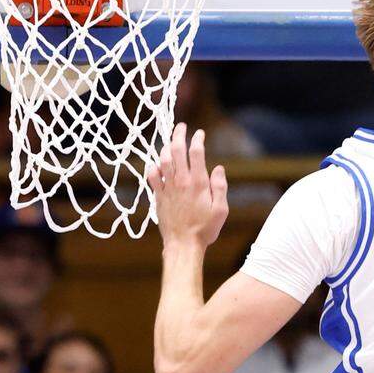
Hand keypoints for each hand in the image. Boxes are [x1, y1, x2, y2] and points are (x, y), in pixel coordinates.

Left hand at [147, 123, 228, 249]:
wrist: (182, 245)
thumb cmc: (205, 229)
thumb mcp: (221, 209)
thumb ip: (220, 186)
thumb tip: (218, 168)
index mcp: (199, 183)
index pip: (196, 152)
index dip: (198, 138)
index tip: (200, 133)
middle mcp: (182, 182)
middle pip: (177, 150)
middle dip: (179, 134)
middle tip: (181, 127)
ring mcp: (168, 188)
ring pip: (163, 159)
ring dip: (166, 146)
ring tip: (170, 141)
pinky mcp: (158, 196)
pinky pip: (152, 176)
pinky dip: (154, 166)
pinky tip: (157, 164)